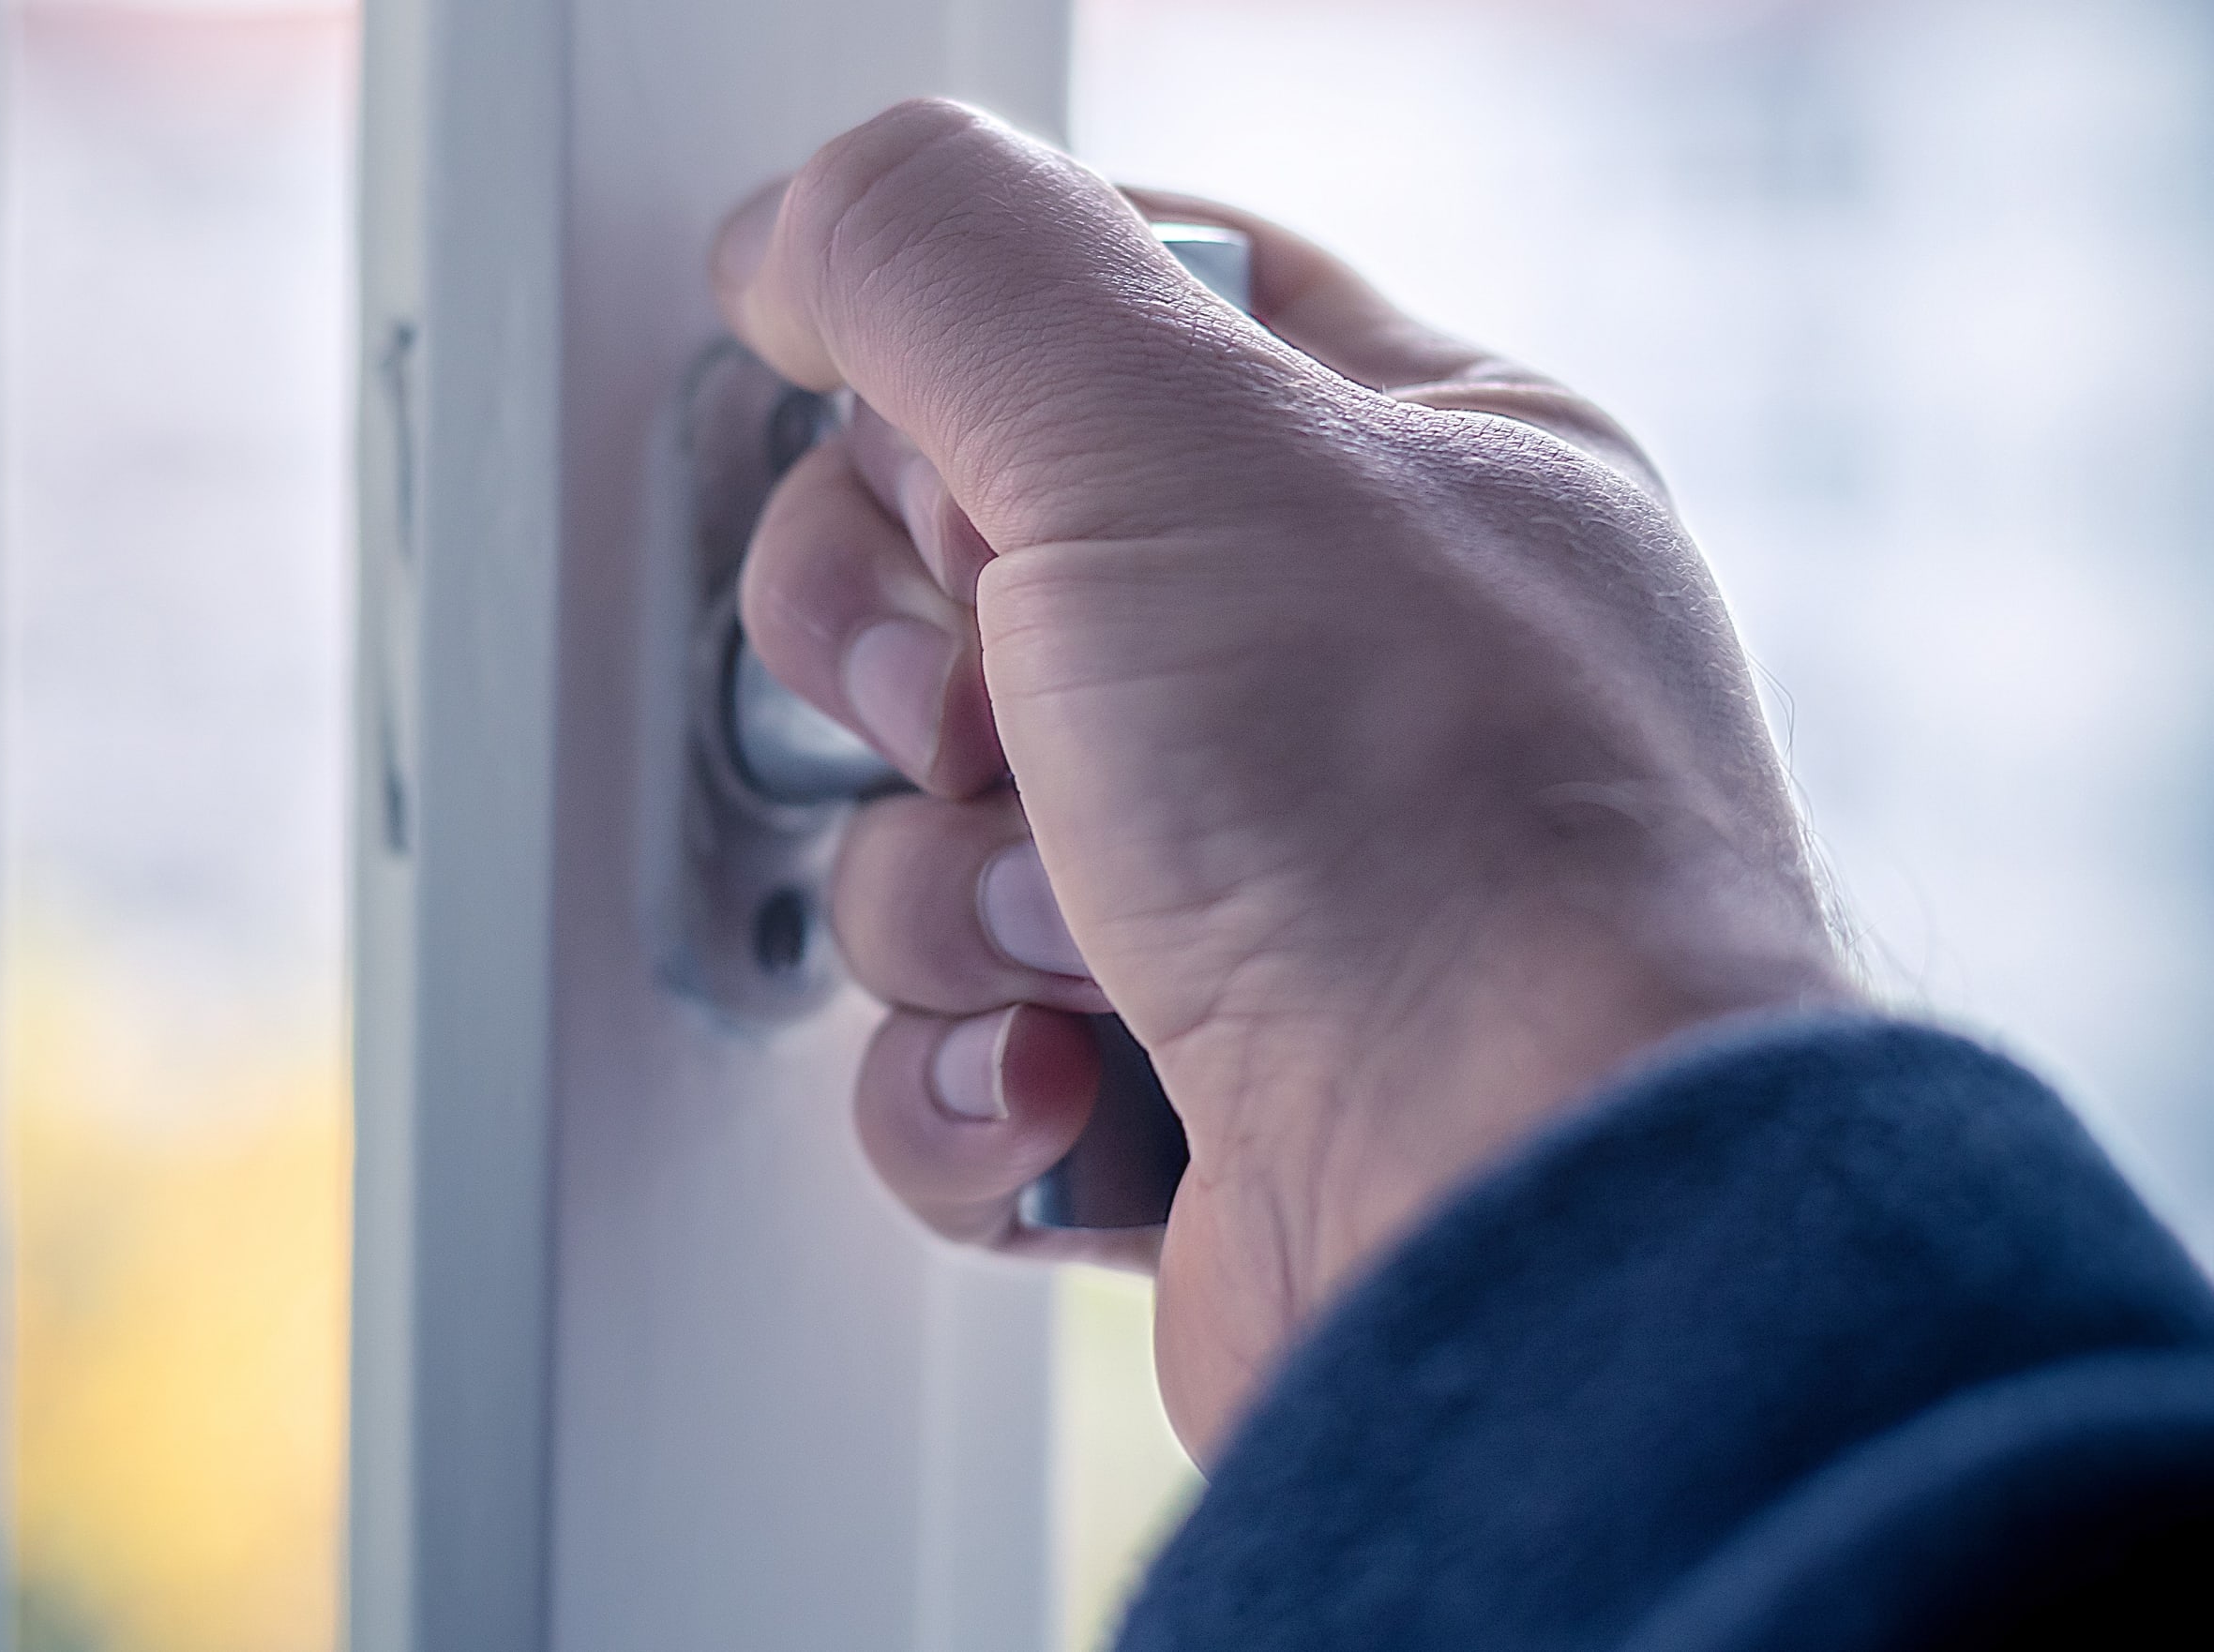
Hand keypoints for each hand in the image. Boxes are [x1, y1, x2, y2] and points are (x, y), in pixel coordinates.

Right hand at [712, 100, 1852, 1460]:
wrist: (1508, 1220)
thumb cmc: (1418, 825)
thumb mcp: (1165, 430)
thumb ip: (953, 258)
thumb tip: (798, 229)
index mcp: (1392, 463)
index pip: (1101, 313)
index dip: (957, 376)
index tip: (935, 465)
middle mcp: (1325, 671)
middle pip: (956, 579)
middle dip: (914, 665)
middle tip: (993, 709)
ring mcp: (1253, 889)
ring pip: (928, 831)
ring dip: (952, 897)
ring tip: (1096, 942)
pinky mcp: (1178, 1089)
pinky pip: (949, 1047)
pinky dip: (970, 1078)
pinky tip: (1080, 1088)